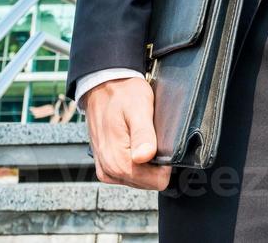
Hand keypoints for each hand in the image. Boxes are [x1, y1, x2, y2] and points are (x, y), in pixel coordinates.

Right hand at [85, 75, 170, 190]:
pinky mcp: (104, 164)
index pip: (156, 182)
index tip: (162, 145)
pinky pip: (126, 174)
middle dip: (154, 164)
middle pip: (147, 183)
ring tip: (142, 137)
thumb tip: (144, 157)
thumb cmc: (122, 94)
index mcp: (118, 161)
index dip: (164, 165)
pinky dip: (135, 162)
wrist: (103, 85)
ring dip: (145, 163)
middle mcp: (109, 170)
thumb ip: (143, 135)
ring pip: (138, 180)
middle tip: (151, 137)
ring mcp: (105, 168)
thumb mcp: (139, 108)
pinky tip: (135, 144)